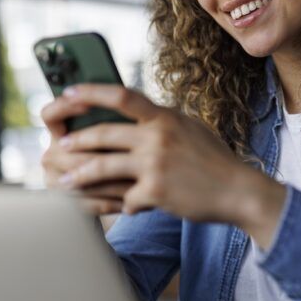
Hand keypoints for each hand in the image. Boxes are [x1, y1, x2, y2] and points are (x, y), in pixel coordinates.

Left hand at [53, 85, 286, 246]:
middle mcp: (158, 137)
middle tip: (60, 146)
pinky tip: (124, 208)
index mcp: (165, 117)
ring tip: (64, 181)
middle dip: (76, 141)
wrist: (239, 191)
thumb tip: (136, 112)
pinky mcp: (156, 192)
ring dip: (79, 175)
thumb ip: (162, 121)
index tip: (68, 93)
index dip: (91, 93)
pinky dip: (123, 204)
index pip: (122, 96)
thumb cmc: (215, 161)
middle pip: (104, 133)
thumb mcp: (190, 128)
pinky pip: (126, 199)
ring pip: (103, 166)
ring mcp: (156, 164)